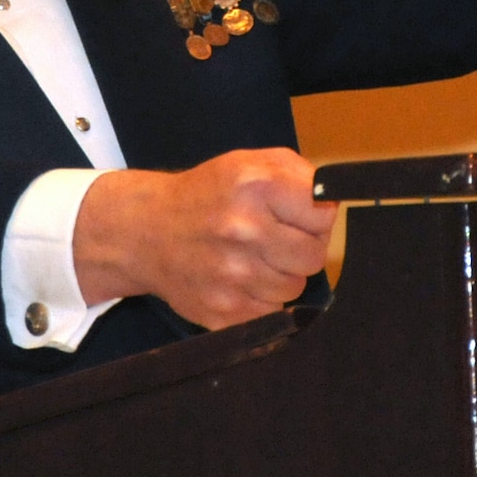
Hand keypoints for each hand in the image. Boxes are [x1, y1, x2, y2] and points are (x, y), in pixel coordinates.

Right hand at [72, 148, 337, 330]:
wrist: (144, 231)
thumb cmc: (207, 195)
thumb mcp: (249, 163)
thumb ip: (300, 174)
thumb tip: (332, 200)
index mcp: (256, 185)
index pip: (324, 214)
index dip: (315, 217)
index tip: (299, 217)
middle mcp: (244, 229)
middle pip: (314, 256)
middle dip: (301, 248)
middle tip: (276, 239)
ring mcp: (232, 274)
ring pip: (294, 288)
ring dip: (281, 275)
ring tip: (253, 258)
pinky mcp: (223, 311)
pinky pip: (272, 313)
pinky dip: (262, 300)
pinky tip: (240, 280)